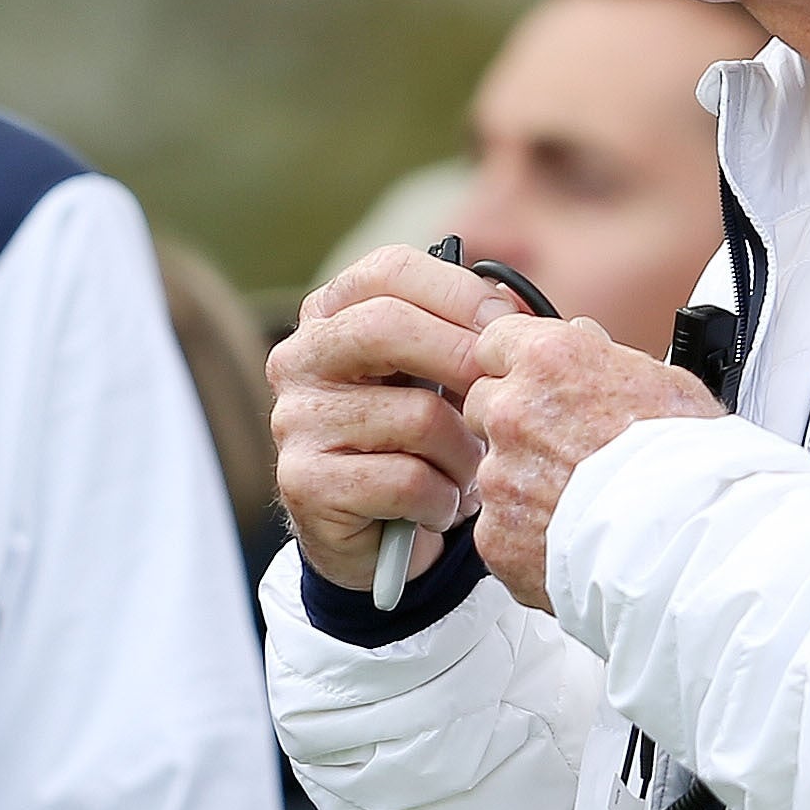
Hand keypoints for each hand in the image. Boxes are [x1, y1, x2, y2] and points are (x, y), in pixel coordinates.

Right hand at [268, 249, 519, 590]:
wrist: (374, 539)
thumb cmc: (418, 444)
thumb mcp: (439, 377)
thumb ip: (467, 335)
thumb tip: (515, 312)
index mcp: (331, 315)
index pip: (390, 271)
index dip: (459, 292)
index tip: (507, 326)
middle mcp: (299, 359)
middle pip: (386, 327)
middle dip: (463, 359)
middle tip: (503, 396)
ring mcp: (294, 420)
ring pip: (415, 415)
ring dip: (464, 454)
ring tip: (470, 473)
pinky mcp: (304, 482)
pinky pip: (406, 480)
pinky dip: (443, 499)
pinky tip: (442, 507)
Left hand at [462, 315, 722, 610]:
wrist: (692, 545)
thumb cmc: (692, 465)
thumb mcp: (663, 382)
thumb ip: (602, 357)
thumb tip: (581, 340)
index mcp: (550, 362)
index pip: (493, 342)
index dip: (514, 365)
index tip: (530, 382)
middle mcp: (513, 412)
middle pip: (483, 405)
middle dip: (514, 424)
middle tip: (564, 450)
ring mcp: (499, 476)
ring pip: (492, 471)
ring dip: (523, 483)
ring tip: (582, 502)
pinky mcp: (495, 534)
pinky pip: (499, 527)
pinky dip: (526, 535)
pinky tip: (572, 536)